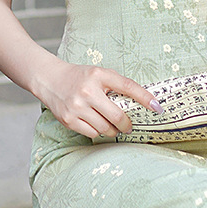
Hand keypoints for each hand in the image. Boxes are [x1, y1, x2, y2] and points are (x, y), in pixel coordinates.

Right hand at [38, 62, 162, 139]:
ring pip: (105, 128)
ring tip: (112, 125)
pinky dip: (98, 131)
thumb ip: (117, 86)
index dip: (145, 98)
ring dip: (113, 130)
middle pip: (117, 116)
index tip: (157, 107)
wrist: (49, 79)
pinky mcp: (69, 120)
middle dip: (127, 124)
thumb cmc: (79, 77)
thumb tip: (142, 104)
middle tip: (129, 126)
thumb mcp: (99, 74)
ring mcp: (77, 106)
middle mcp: (88, 90)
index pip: (127, 86)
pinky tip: (96, 124)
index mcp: (99, 75)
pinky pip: (92, 133)